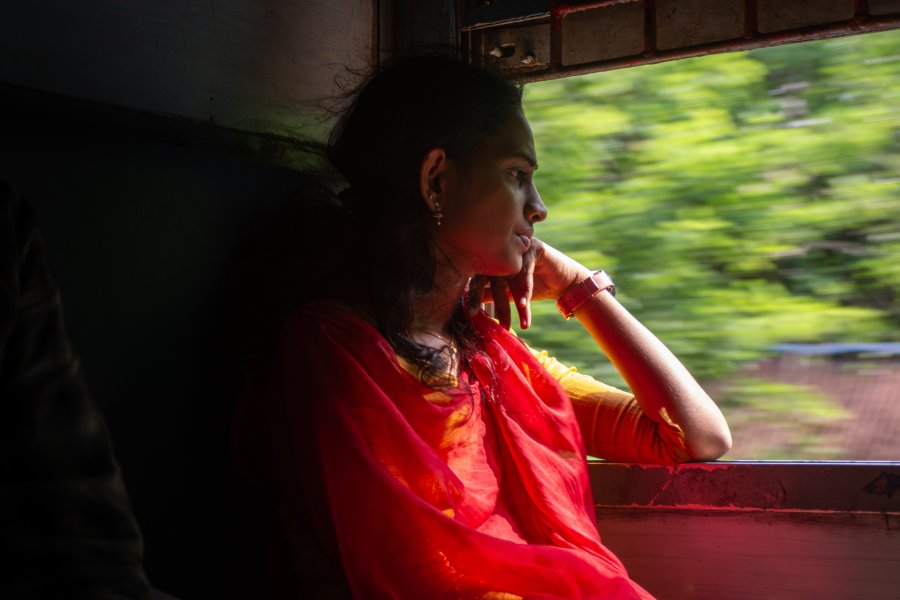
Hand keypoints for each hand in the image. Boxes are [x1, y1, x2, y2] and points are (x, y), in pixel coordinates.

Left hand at [467, 239, 591, 329]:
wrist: (563, 282)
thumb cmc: (535, 286)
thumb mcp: (509, 293)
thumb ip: (490, 295)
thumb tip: (468, 305)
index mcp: (493, 259)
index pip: (479, 277)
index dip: (474, 295)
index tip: (471, 314)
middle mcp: (502, 250)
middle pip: (493, 277)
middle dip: (495, 302)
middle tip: (496, 322)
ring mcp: (516, 247)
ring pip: (509, 276)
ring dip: (511, 301)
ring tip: (511, 321)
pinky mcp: (533, 247)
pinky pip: (525, 269)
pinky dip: (524, 288)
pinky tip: (524, 303)